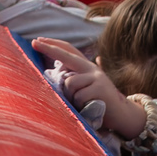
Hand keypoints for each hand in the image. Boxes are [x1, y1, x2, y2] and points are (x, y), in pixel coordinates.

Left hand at [31, 37, 145, 137]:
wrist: (122, 114)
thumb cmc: (99, 102)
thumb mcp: (87, 88)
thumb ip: (75, 78)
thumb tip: (59, 69)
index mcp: (86, 67)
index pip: (69, 50)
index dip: (54, 44)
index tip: (38, 40)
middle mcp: (91, 69)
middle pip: (67, 56)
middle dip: (49, 48)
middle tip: (34, 42)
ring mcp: (96, 77)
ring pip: (69, 83)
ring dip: (69, 96)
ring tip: (79, 104)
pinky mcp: (99, 89)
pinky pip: (78, 96)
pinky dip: (78, 105)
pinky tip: (88, 107)